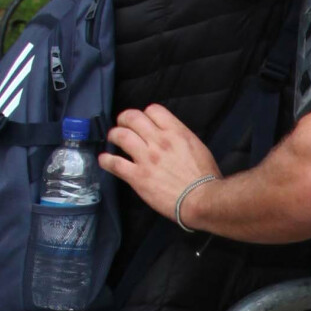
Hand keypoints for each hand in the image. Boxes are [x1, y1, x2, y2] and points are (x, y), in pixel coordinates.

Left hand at [100, 105, 219, 223]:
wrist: (202, 200)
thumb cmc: (206, 177)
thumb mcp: (198, 147)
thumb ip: (181, 139)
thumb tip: (171, 138)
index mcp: (176, 132)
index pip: (153, 110)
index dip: (145, 114)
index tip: (144, 122)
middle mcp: (159, 141)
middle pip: (132, 118)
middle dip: (124, 119)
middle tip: (122, 125)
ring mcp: (146, 158)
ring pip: (120, 136)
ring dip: (114, 135)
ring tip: (112, 139)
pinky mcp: (138, 176)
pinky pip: (114, 163)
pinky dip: (106, 160)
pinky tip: (104, 160)